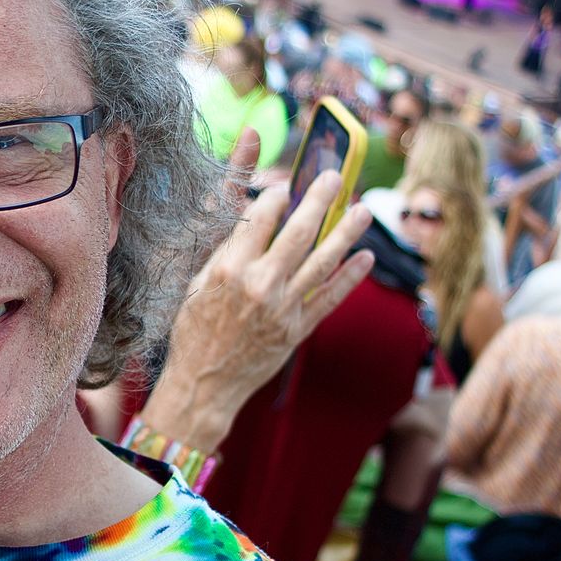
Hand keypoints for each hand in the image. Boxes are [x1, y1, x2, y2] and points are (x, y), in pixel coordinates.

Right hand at [139, 142, 375, 455]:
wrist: (204, 383)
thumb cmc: (194, 330)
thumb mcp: (198, 284)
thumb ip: (227, 252)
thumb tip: (253, 219)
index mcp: (230, 268)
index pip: (261, 217)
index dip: (277, 195)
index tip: (286, 184)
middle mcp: (260, 284)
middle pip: (299, 231)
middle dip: (319, 199)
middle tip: (333, 178)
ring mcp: (283, 307)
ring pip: (323, 260)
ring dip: (346, 232)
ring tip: (363, 209)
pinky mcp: (298, 329)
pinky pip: (331, 297)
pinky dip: (350, 276)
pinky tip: (365, 256)